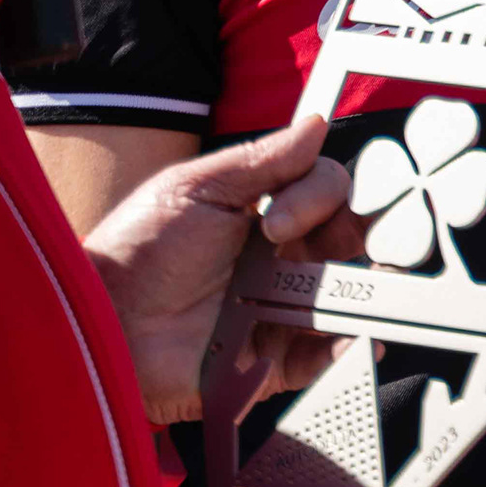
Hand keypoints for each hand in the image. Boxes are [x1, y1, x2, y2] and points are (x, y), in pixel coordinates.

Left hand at [78, 114, 362, 423]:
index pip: (327, 193)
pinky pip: (323, 358)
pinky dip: (347, 348)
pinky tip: (356, 336)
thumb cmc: (138, 248)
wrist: (103, 321)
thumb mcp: (195, 189)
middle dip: (371, 235)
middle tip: (363, 243)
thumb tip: (318, 123)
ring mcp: (279, 312)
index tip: (281, 221)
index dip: (323, 199)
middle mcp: (281, 262)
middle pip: (349, 241)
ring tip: (382, 292)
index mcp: (267, 215)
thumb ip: (261, 159)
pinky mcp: (270, 364)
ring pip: (347, 298)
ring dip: (373, 291)